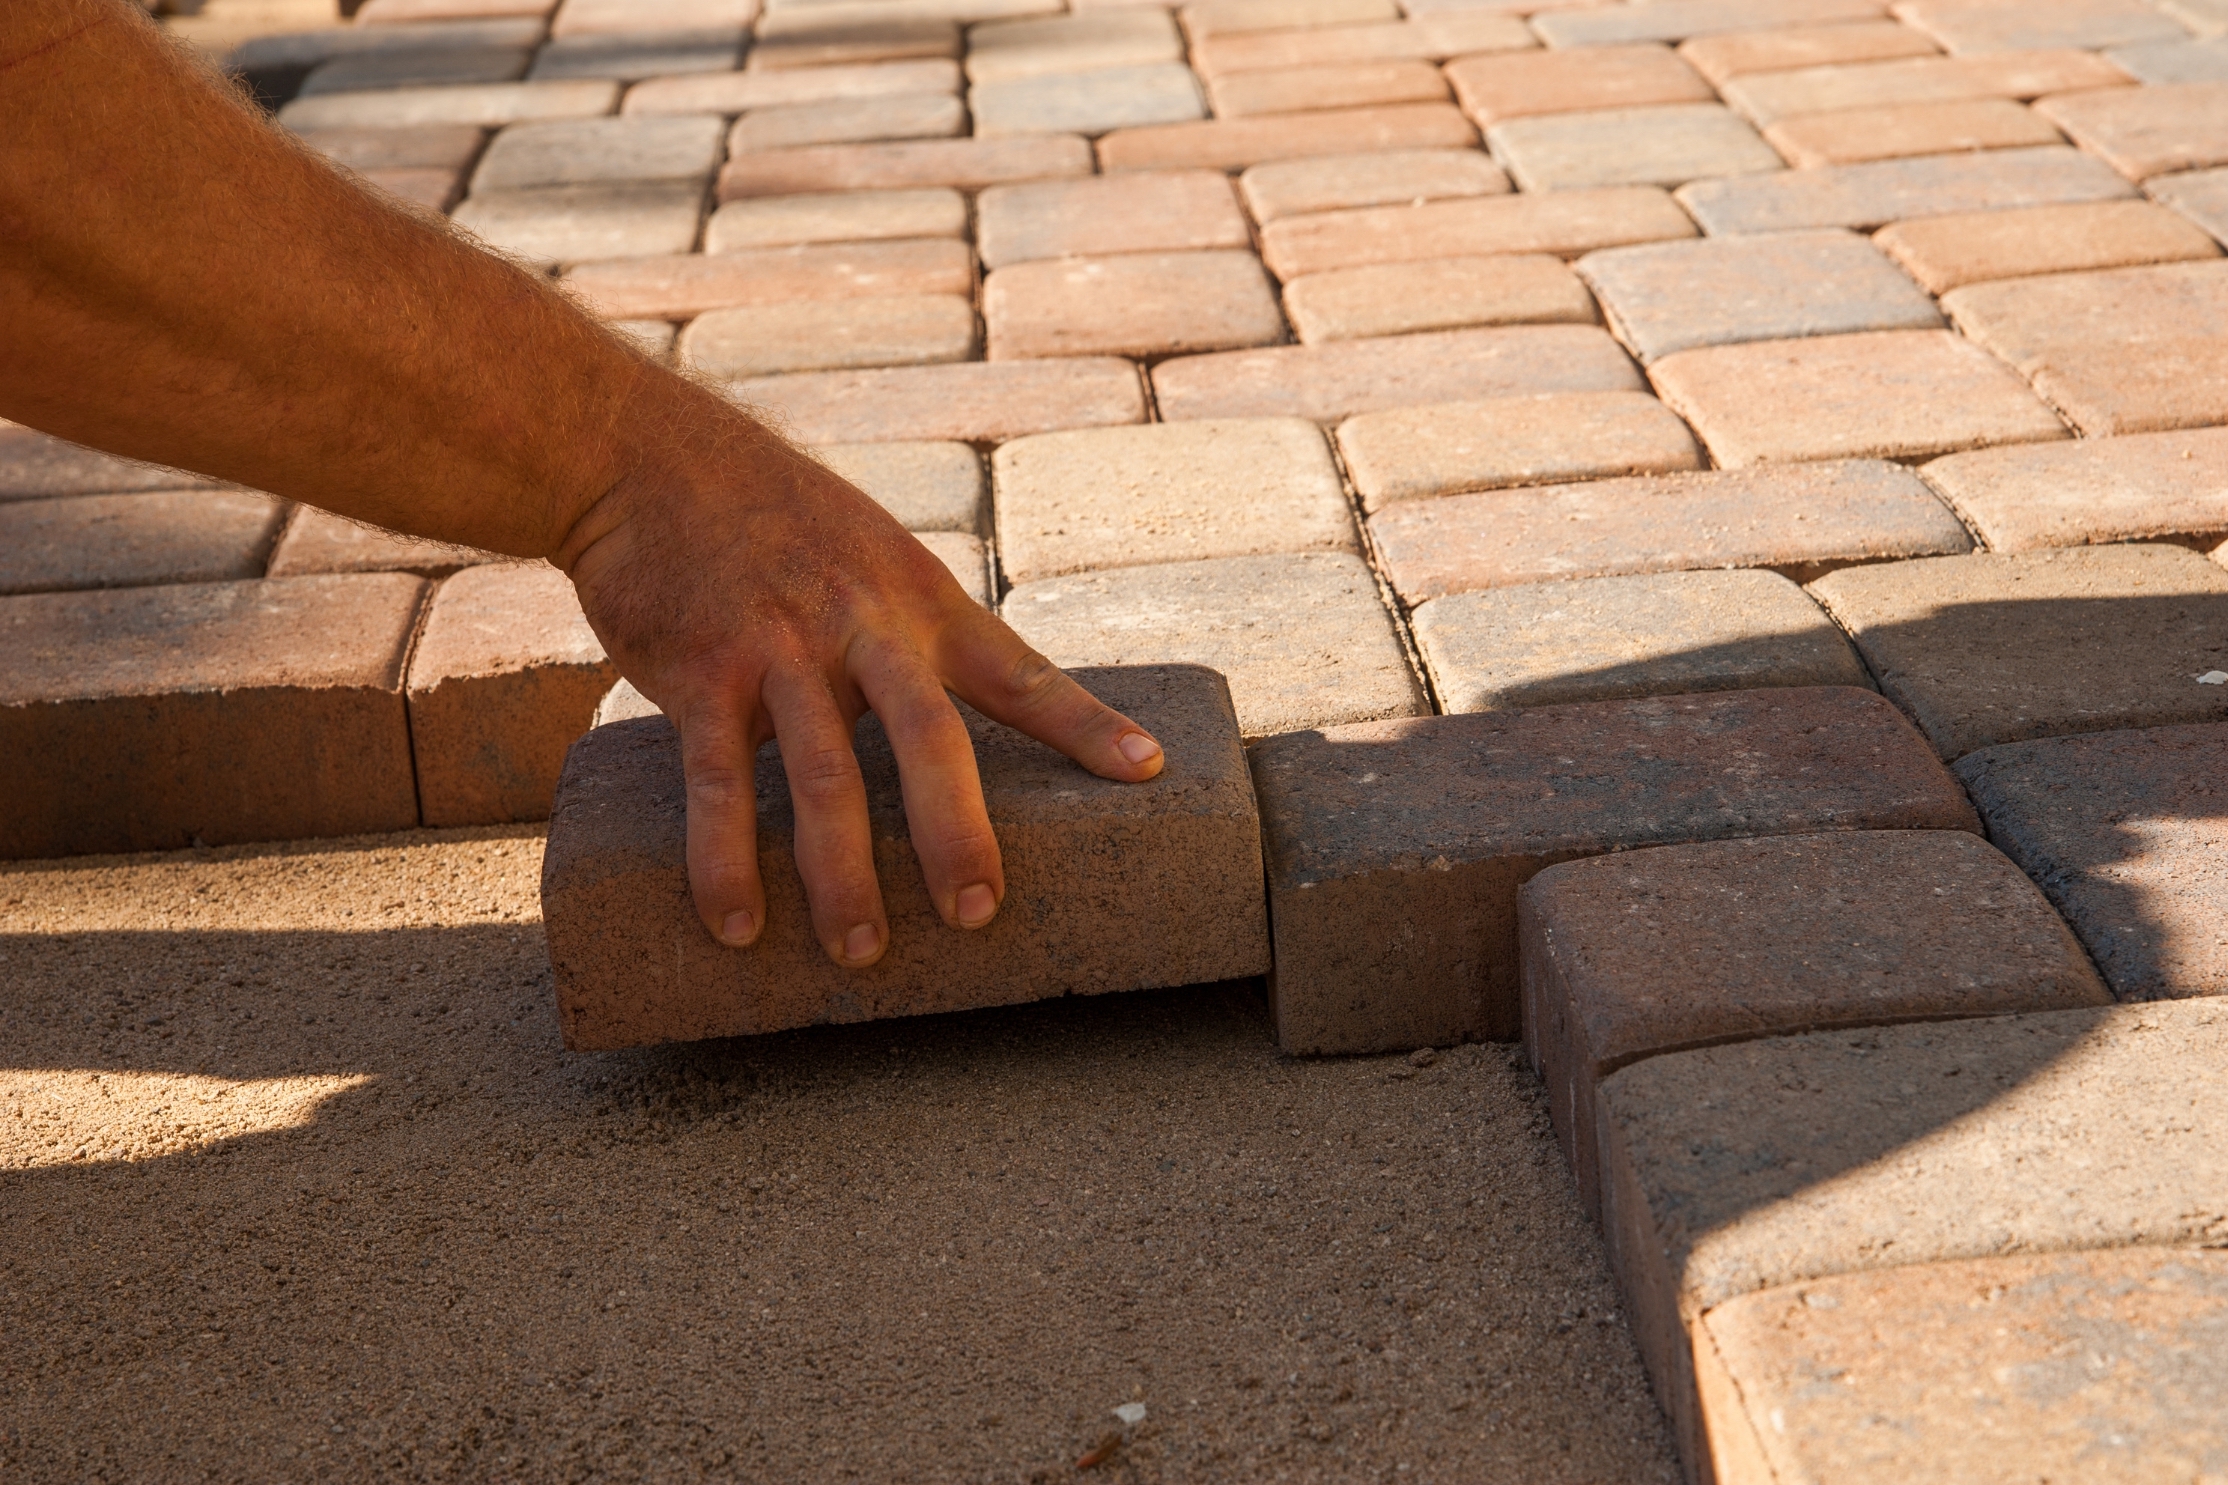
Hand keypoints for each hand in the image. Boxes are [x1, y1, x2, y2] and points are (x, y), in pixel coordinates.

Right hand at [555, 388, 1165, 968]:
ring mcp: (780, 648)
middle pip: (929, 738)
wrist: (646, 456)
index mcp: (920, 600)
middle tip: (977, 914)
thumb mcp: (869, 554)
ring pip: (826, 776)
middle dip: (956, 832)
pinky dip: (727, 859)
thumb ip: (913, 634)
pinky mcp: (701, 671)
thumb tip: (953, 726)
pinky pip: (719, 781)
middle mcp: (861, 624)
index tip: (1146, 770)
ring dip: (842, 875)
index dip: (1084, 722)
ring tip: (861, 952)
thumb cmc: (771, 518)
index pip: (1020, 670)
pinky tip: (737, 924)